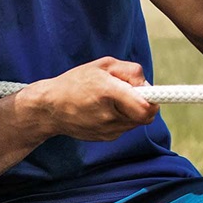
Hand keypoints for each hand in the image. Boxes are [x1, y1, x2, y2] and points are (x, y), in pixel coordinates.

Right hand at [28, 57, 159, 141]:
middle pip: (144, 116)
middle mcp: (109, 115)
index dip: (153, 101)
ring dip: (130, 111)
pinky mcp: (104, 138)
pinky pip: (123, 128)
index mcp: (109, 93)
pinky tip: (102, 111)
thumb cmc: (75, 82)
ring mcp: (107, 130)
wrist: (49, 108)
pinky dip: (120, 119)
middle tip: (129, 94)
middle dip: (142, 104)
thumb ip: (131, 71)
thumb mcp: (103, 65)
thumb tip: (147, 85)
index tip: (149, 94)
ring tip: (110, 100)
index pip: (146, 107)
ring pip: (135, 122)